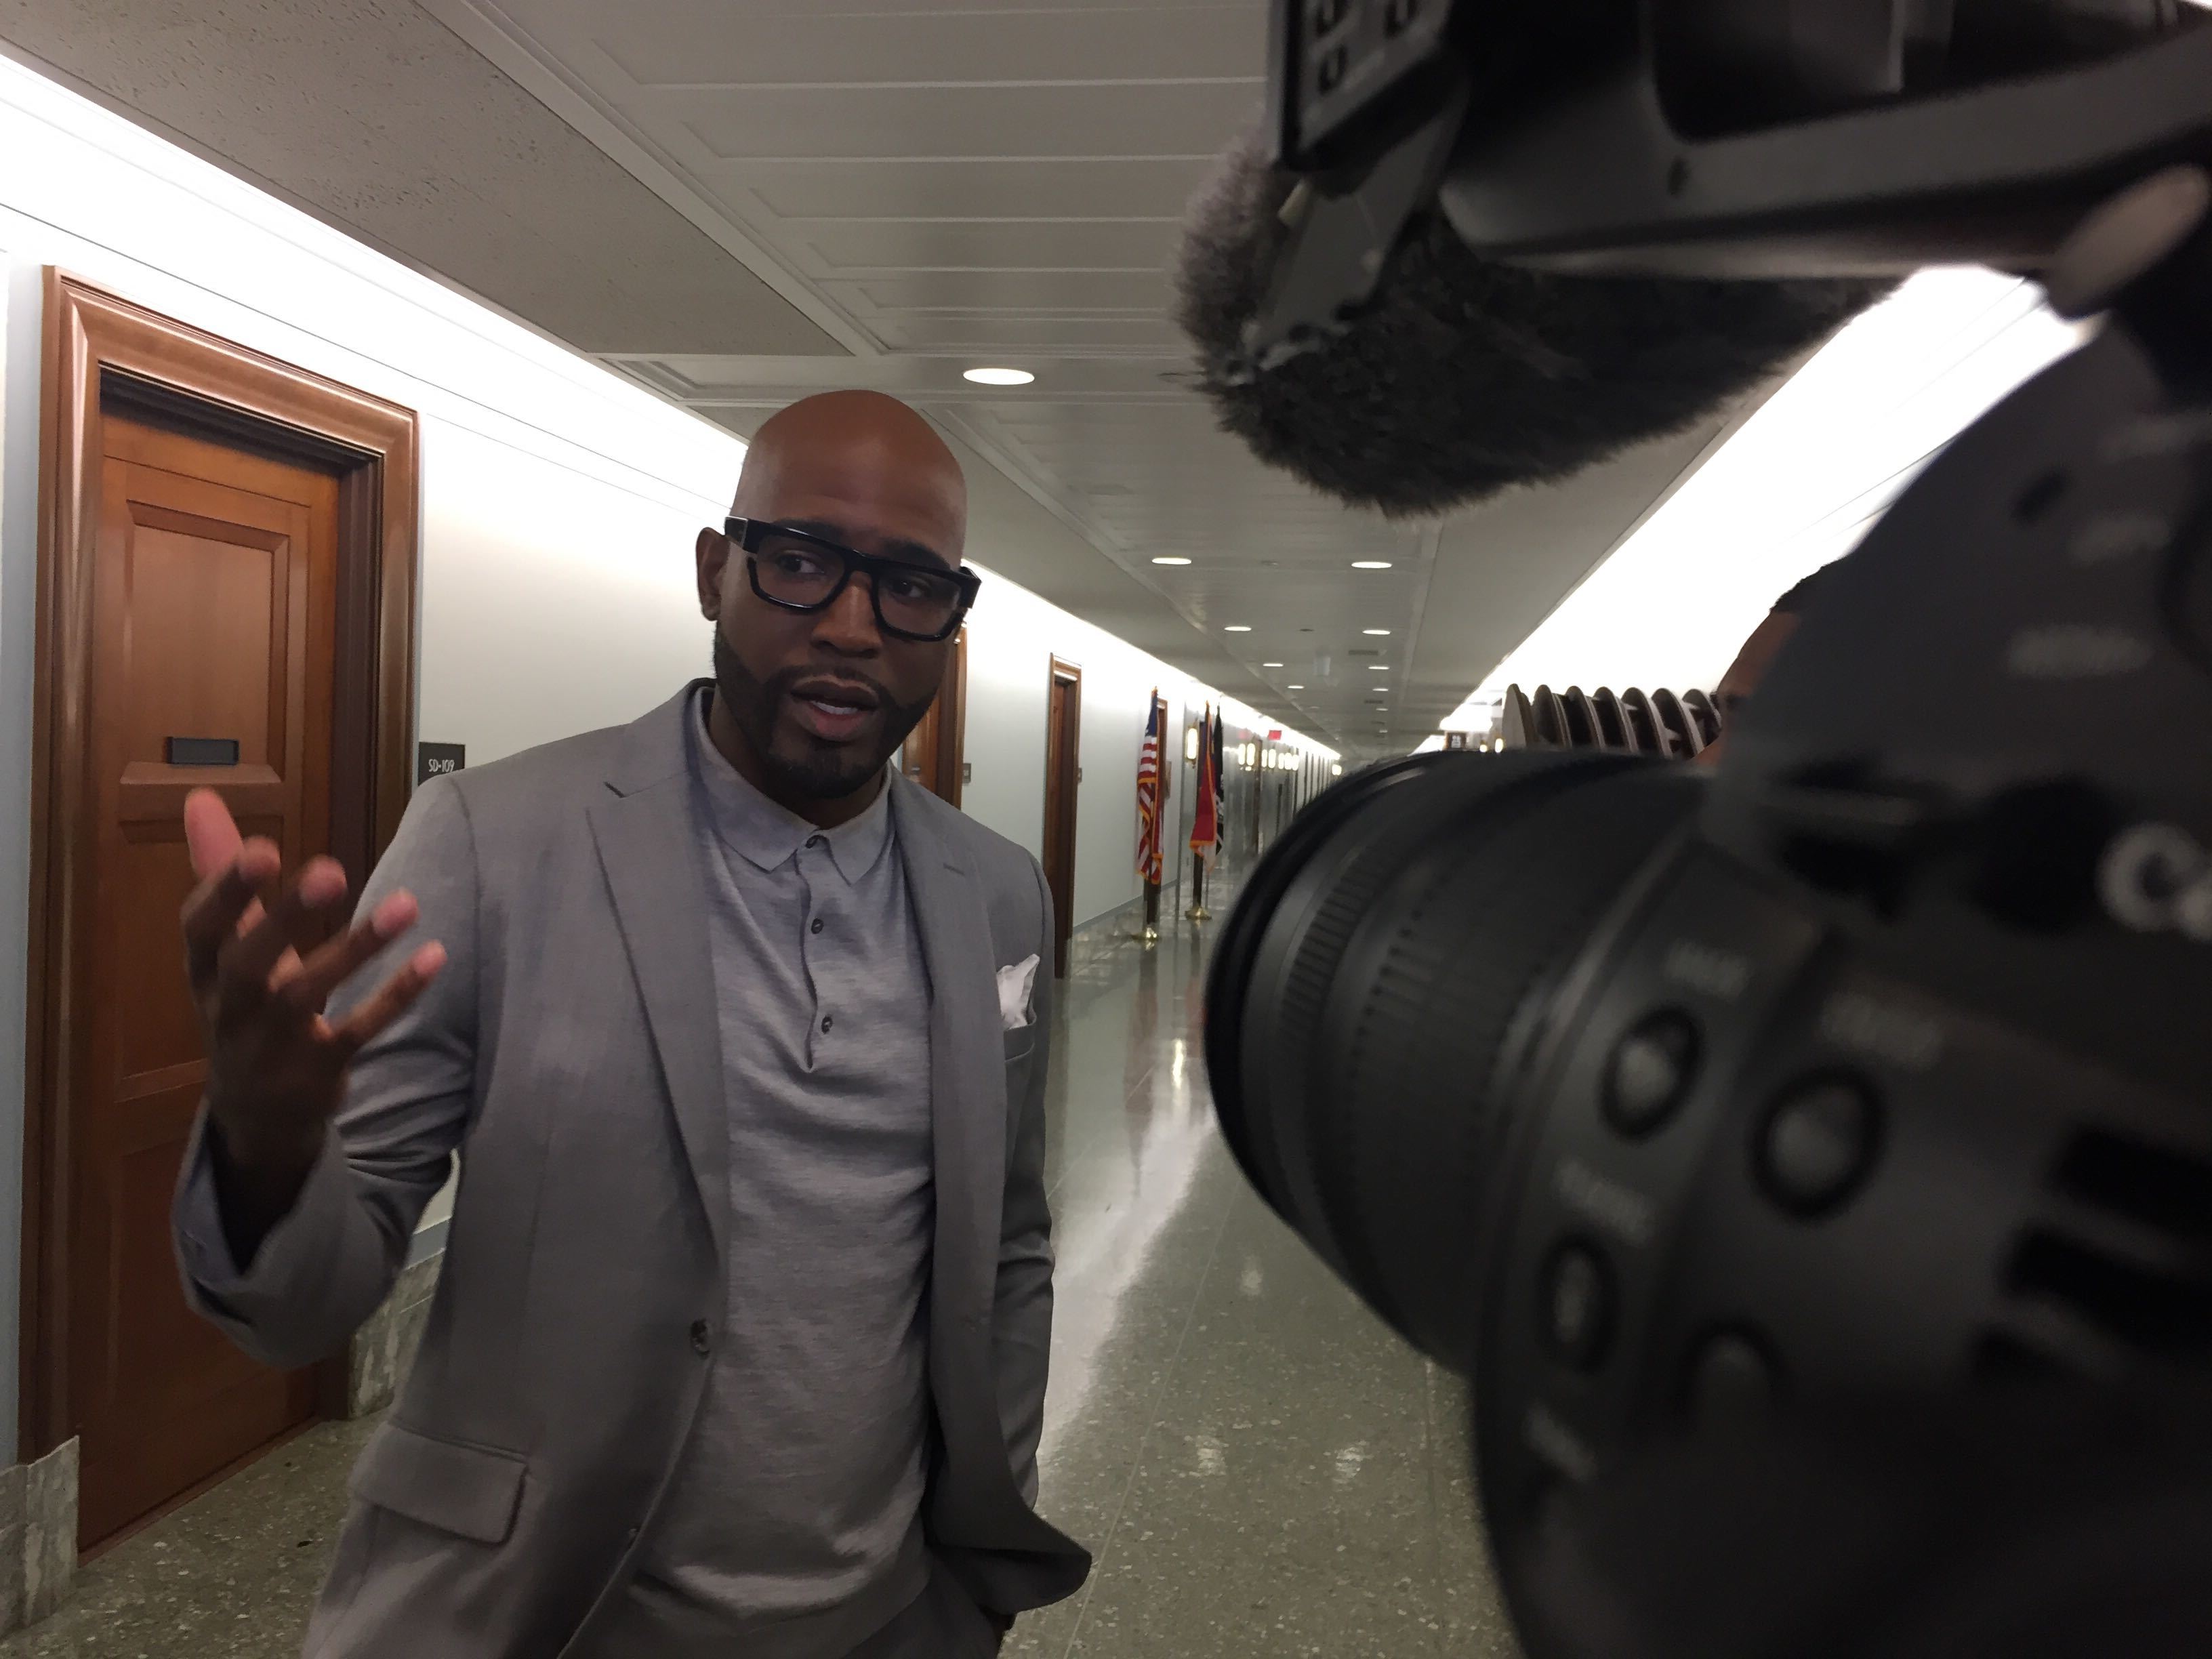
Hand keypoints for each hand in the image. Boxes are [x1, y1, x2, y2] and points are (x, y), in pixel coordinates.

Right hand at [180, 789, 444, 1188]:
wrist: (254, 1115)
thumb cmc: (243, 1006)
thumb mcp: (224, 948)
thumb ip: (221, 874)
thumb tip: (202, 798)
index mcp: (205, 971)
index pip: (200, 928)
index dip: (225, 890)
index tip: (262, 847)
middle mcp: (231, 1007)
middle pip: (249, 961)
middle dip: (286, 916)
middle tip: (331, 870)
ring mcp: (273, 1044)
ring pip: (307, 995)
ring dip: (357, 947)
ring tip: (407, 903)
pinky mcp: (319, 1071)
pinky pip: (359, 1032)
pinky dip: (395, 997)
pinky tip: (434, 956)